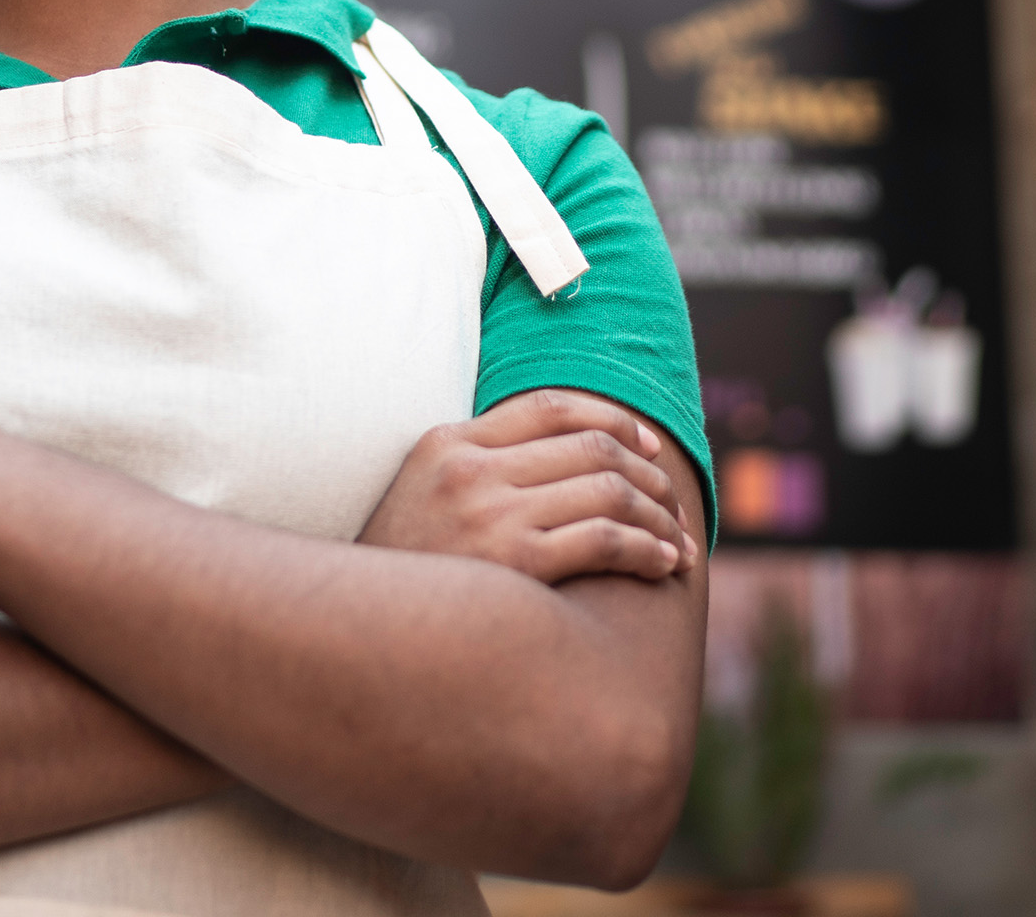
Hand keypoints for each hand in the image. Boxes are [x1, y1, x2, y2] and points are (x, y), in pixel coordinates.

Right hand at [359, 389, 695, 582]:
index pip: (552, 406)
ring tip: (679, 544)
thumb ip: (475, 467)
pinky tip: (662, 566)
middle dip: (650, 477)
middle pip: (592, 447)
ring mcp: (490, 514)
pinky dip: (646, 550)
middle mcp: (471, 470)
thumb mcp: (420, 495)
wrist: (356, 629)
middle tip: (675, 504)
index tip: (648, 449)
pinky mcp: (514, 564)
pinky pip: (604, 541)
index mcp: (449, 443)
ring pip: (608, 492)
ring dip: (659, 517)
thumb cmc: (401, 572)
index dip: (614, 421)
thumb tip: (556, 460)